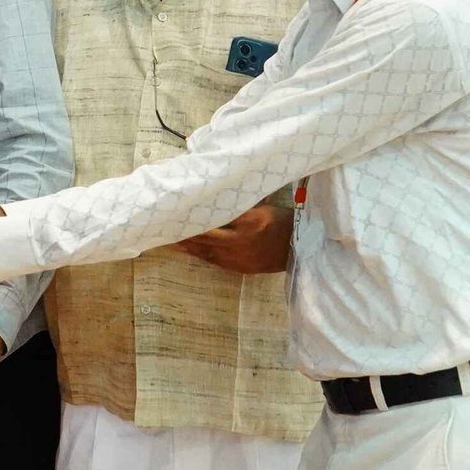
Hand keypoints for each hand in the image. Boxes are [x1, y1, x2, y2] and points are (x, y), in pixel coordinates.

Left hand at [173, 204, 292, 274]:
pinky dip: (201, 255)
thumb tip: (212, 200)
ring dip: (190, 247)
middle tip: (168, 226)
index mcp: (248, 224)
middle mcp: (241, 244)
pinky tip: (192, 251)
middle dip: (187, 234)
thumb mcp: (261, 208)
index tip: (179, 213)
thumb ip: (237, 207)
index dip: (195, 218)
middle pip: (206, 238)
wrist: (300, 248)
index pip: (214, 221)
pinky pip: (216, 262)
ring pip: (208, 253)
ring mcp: (240, 259)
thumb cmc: (281, 221)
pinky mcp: (241, 269)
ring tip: (173, 239)